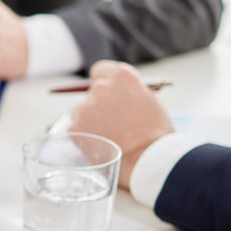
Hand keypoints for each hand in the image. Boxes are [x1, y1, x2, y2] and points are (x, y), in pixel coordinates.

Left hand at [68, 61, 174, 189]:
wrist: (147, 160)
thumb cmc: (155, 133)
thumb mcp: (152, 100)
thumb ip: (132, 90)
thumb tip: (122, 92)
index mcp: (121, 76)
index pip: (100, 70)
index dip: (104, 81)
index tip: (106, 90)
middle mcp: (100, 88)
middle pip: (92, 91)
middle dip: (100, 103)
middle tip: (112, 119)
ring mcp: (85, 107)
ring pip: (83, 110)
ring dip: (92, 119)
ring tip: (110, 134)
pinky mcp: (75, 127)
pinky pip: (77, 127)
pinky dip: (85, 134)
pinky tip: (101, 142)